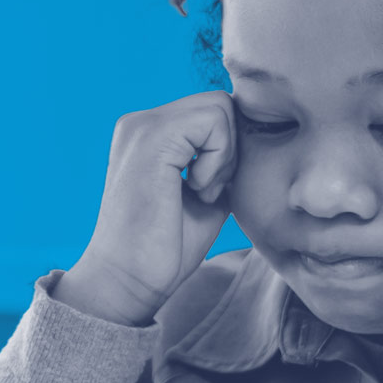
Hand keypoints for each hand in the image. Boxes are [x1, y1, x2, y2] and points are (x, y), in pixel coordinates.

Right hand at [55, 92, 237, 326]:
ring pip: (220, 106)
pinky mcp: (152, 137)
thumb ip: (219, 159)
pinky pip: (213, 120)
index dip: (226, 149)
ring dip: (223, 154)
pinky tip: (196, 189)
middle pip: (220, 102)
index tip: (207, 190)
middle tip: (207, 190)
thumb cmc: (165, 246)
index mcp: (147, 132)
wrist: (128, 280)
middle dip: (229, 148)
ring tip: (200, 192)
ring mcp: (142, 125)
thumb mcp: (203, 191)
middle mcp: (140, 121)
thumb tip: (254, 134)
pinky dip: (218, 159)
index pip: (211, 112)